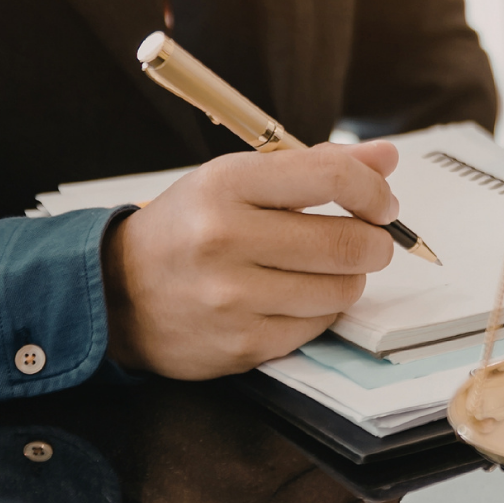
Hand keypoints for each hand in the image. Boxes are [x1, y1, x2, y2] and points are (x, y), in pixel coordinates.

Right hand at [103, 140, 400, 377]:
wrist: (116, 294)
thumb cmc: (189, 229)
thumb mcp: (238, 180)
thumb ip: (316, 166)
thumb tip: (387, 158)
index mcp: (226, 184)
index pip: (332, 178)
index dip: (375, 192)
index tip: (383, 204)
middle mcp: (225, 238)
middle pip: (348, 242)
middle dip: (375, 242)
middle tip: (368, 240)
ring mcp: (231, 297)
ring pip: (342, 290)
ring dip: (349, 279)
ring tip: (324, 269)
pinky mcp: (240, 344)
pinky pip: (318, 326)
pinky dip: (321, 311)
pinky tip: (296, 298)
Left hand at [138, 406, 415, 502]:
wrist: (142, 434)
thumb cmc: (209, 481)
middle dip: (385, 498)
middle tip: (375, 467)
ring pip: (353, 493)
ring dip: (363, 463)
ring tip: (347, 444)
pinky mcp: (251, 473)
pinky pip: (330, 454)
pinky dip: (337, 435)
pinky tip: (324, 425)